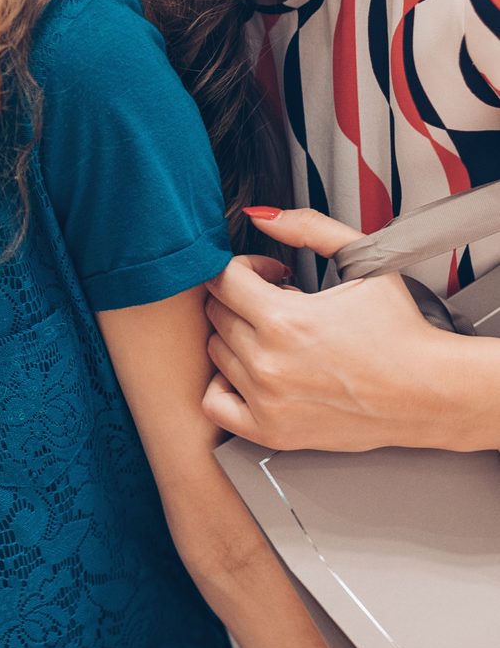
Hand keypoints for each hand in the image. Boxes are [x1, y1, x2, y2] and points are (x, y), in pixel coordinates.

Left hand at [202, 207, 451, 449]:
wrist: (432, 393)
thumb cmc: (401, 332)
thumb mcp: (363, 264)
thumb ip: (308, 229)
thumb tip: (261, 216)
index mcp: (285, 320)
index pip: (222, 278)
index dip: (246, 266)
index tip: (271, 273)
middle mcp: (269, 363)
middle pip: (216, 313)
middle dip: (243, 299)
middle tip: (279, 303)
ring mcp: (268, 401)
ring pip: (216, 351)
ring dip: (239, 336)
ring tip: (279, 336)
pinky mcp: (273, 431)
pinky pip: (215, 403)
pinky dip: (224, 384)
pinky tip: (251, 372)